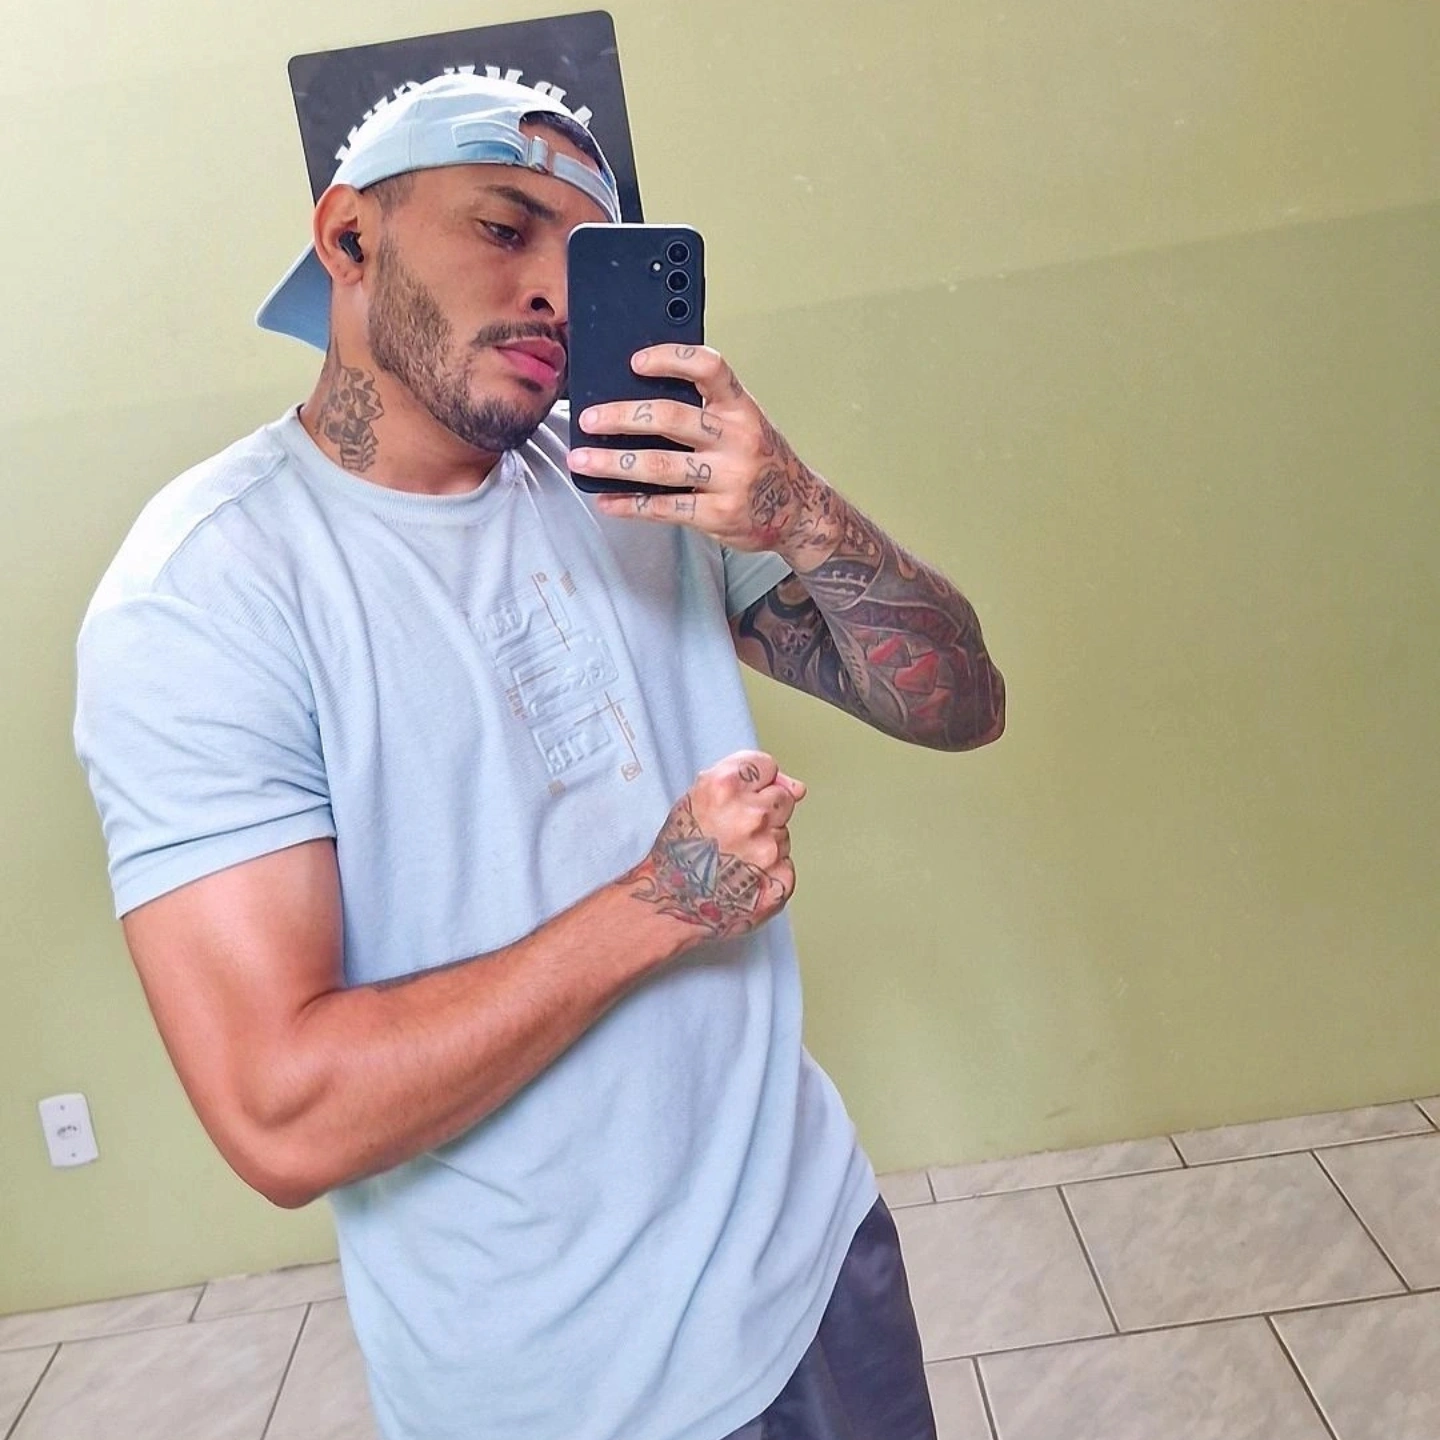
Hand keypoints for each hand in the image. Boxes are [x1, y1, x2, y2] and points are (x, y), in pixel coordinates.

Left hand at [566, 345, 842, 565]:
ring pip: (661, 465)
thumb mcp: (746, 425)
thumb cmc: (762, 462)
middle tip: (588, 419)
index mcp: (743, 408)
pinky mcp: (719, 514)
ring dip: (613, 463)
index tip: (634, 362)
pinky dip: (630, 505)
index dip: (671, 359)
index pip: (709, 368)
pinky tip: (606, 501)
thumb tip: (639, 397)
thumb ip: (707, 410)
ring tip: (581, 461)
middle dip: (622, 416)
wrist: (800, 512)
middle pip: (671, 417)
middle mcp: (739, 439)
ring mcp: (730, 479)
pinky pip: (665, 508)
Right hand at [628, 750, 806, 940]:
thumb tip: (796, 787)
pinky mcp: (780, 879)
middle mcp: (750, 815)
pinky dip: (770, 870)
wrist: (670, 902)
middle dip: (764, 811)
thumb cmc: (679, 852)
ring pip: (783, 832)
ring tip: (733, 857)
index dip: (754, 781)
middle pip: (782, 797)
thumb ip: (744, 779)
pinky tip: (743, 875)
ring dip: (765, 841)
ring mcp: (768, 849)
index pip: (766, 766)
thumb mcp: (696, 798)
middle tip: (734, 831)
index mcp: (724, 787)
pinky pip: (786, 863)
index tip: (741, 797)